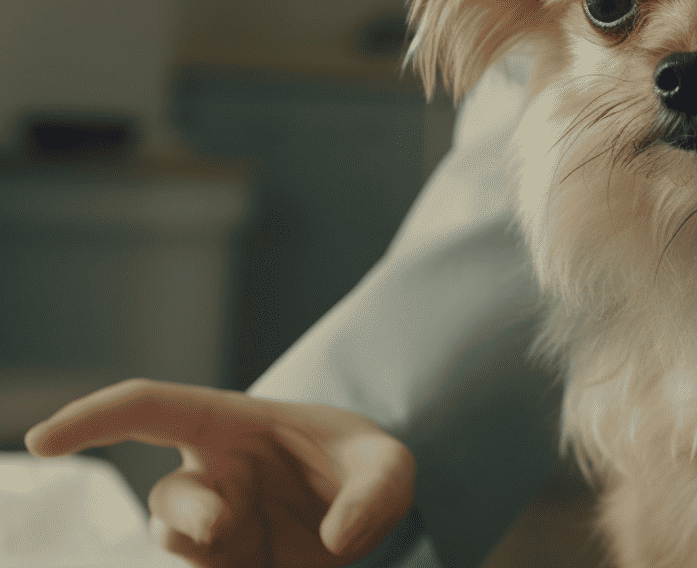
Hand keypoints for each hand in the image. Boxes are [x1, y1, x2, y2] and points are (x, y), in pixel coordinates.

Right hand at [25, 378, 414, 567]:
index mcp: (232, 424)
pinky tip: (264, 562)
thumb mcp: (391, 466)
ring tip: (240, 546)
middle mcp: (212, 477)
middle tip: (220, 530)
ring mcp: (215, 530)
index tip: (42, 441)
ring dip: (203, 551)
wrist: (372, 519)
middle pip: (169, 496)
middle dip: (187, 516)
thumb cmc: (364, 470)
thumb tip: (336, 540)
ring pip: (179, 546)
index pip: (148, 408)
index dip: (94, 418)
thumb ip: (376, 490)